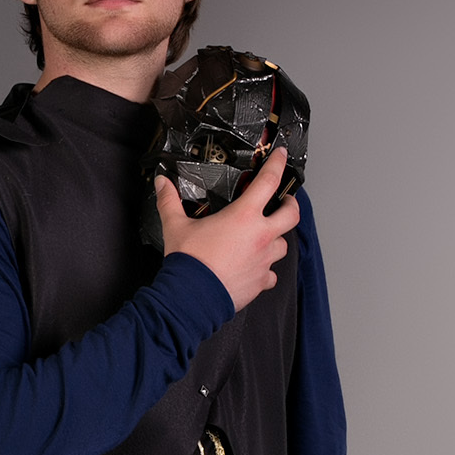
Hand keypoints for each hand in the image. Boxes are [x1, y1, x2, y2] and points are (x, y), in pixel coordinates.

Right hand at [154, 146, 300, 311]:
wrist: (192, 298)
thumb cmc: (189, 262)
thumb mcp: (176, 226)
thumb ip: (170, 201)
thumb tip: (163, 184)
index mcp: (244, 216)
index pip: (269, 181)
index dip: (277, 163)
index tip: (280, 155)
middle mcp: (260, 236)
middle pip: (291, 214)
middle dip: (291, 204)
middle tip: (284, 202)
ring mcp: (263, 260)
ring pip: (283, 246)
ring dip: (277, 239)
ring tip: (265, 238)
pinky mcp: (261, 282)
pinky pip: (272, 274)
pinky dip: (266, 270)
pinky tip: (256, 268)